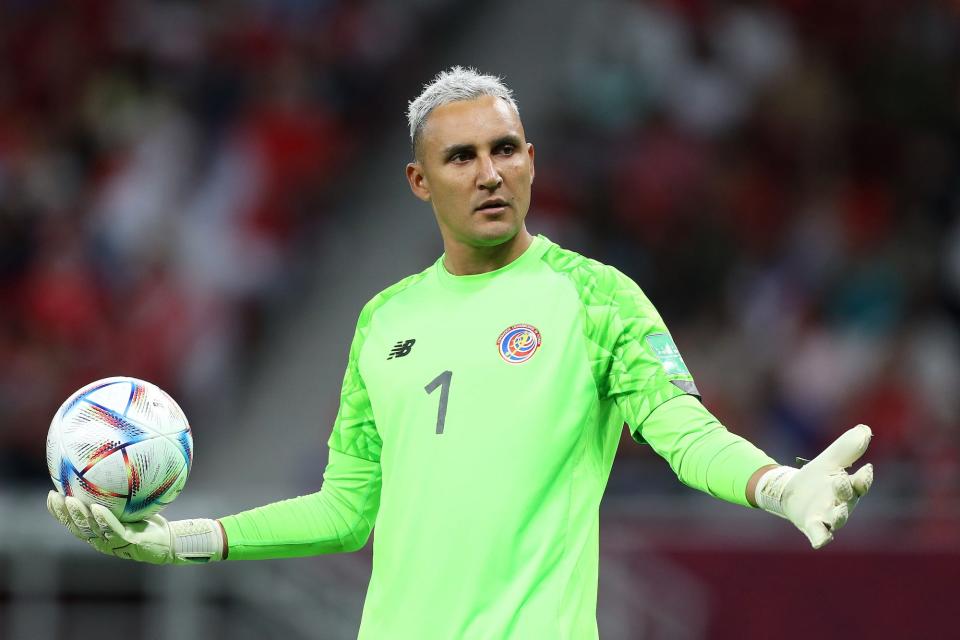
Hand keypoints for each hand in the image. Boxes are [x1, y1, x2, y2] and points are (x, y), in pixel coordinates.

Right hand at [47, 491, 223, 563]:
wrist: (170, 539)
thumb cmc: (150, 521)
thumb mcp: (134, 505)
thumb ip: (122, 492)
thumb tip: (118, 463)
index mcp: (100, 532)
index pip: (74, 523)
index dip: (59, 512)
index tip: (51, 496)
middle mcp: (103, 539)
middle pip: (77, 528)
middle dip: (64, 514)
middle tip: (56, 497)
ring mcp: (114, 543)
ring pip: (91, 530)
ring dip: (79, 516)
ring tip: (71, 501)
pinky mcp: (128, 542)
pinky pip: (113, 529)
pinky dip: (104, 519)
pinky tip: (97, 508)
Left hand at [756, 425, 873, 548]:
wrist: (791, 492)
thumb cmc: (817, 477)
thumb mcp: (829, 459)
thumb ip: (846, 447)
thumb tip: (864, 429)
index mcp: (849, 486)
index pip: (861, 482)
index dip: (864, 478)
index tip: (866, 468)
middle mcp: (843, 502)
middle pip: (848, 499)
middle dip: (845, 491)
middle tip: (841, 481)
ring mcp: (828, 516)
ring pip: (837, 518)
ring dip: (838, 515)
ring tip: (838, 512)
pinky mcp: (813, 525)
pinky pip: (820, 535)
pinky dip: (821, 538)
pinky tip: (820, 541)